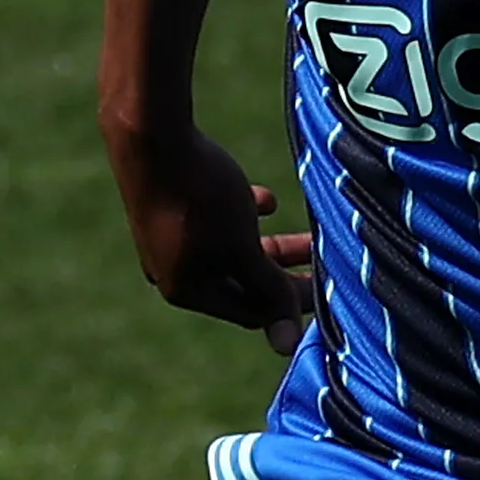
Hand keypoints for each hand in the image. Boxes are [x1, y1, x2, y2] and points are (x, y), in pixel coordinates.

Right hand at [116, 123, 314, 352]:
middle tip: (330, 264)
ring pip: (236, 250)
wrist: (148, 131)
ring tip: (315, 235)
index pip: (251, 312)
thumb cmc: (200, 197)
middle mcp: (172, 270)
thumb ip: (268, 292)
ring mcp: (169, 237)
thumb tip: (287, 347)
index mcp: (186, 290)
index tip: (331, 292)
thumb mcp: (243, 249)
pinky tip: (266, 199)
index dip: (291, 306)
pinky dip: (245, 214)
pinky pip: (219, 220)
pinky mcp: (172, 205)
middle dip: (288, 273)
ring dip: (276, 245)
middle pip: (245, 282)